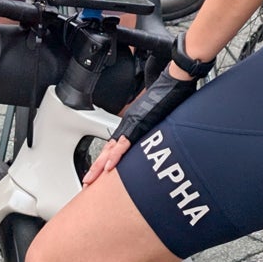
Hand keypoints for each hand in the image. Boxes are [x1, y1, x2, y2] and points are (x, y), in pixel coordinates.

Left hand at [88, 70, 197, 184]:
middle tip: (88, 181)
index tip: (99, 171)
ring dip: (99, 166)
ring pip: (110, 149)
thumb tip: (160, 139)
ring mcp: (132, 123)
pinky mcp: (139, 124)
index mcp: (133, 122)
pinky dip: (115, 157)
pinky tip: (108, 168)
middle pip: (108, 149)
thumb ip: (156, 128)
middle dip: (96, 167)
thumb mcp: (162, 116)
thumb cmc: (172, 94)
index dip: (105, 159)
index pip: (114, 145)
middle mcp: (129, 123)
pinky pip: (124, 144)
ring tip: (90, 179)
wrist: (175, 80)